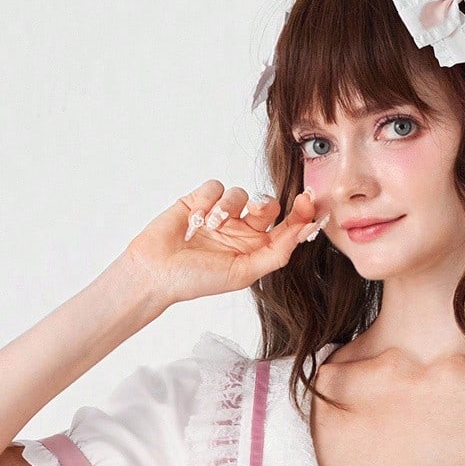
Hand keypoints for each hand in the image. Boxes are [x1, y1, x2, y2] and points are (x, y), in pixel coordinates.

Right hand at [123, 180, 327, 309]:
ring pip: (241, 193)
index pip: (285, 229)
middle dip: (265, 207)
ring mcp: (221, 214)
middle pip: (268, 206)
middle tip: (254, 213)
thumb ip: (275, 255)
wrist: (156, 271)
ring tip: (209, 226)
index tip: (308, 201)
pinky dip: (207, 200)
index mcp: (255, 250)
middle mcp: (241, 231)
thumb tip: (301, 234)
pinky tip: (195, 219)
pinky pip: (216, 185)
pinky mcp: (200, 199)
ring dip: (227, 208)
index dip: (300, 214)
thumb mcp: (242, 273)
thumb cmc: (196, 279)